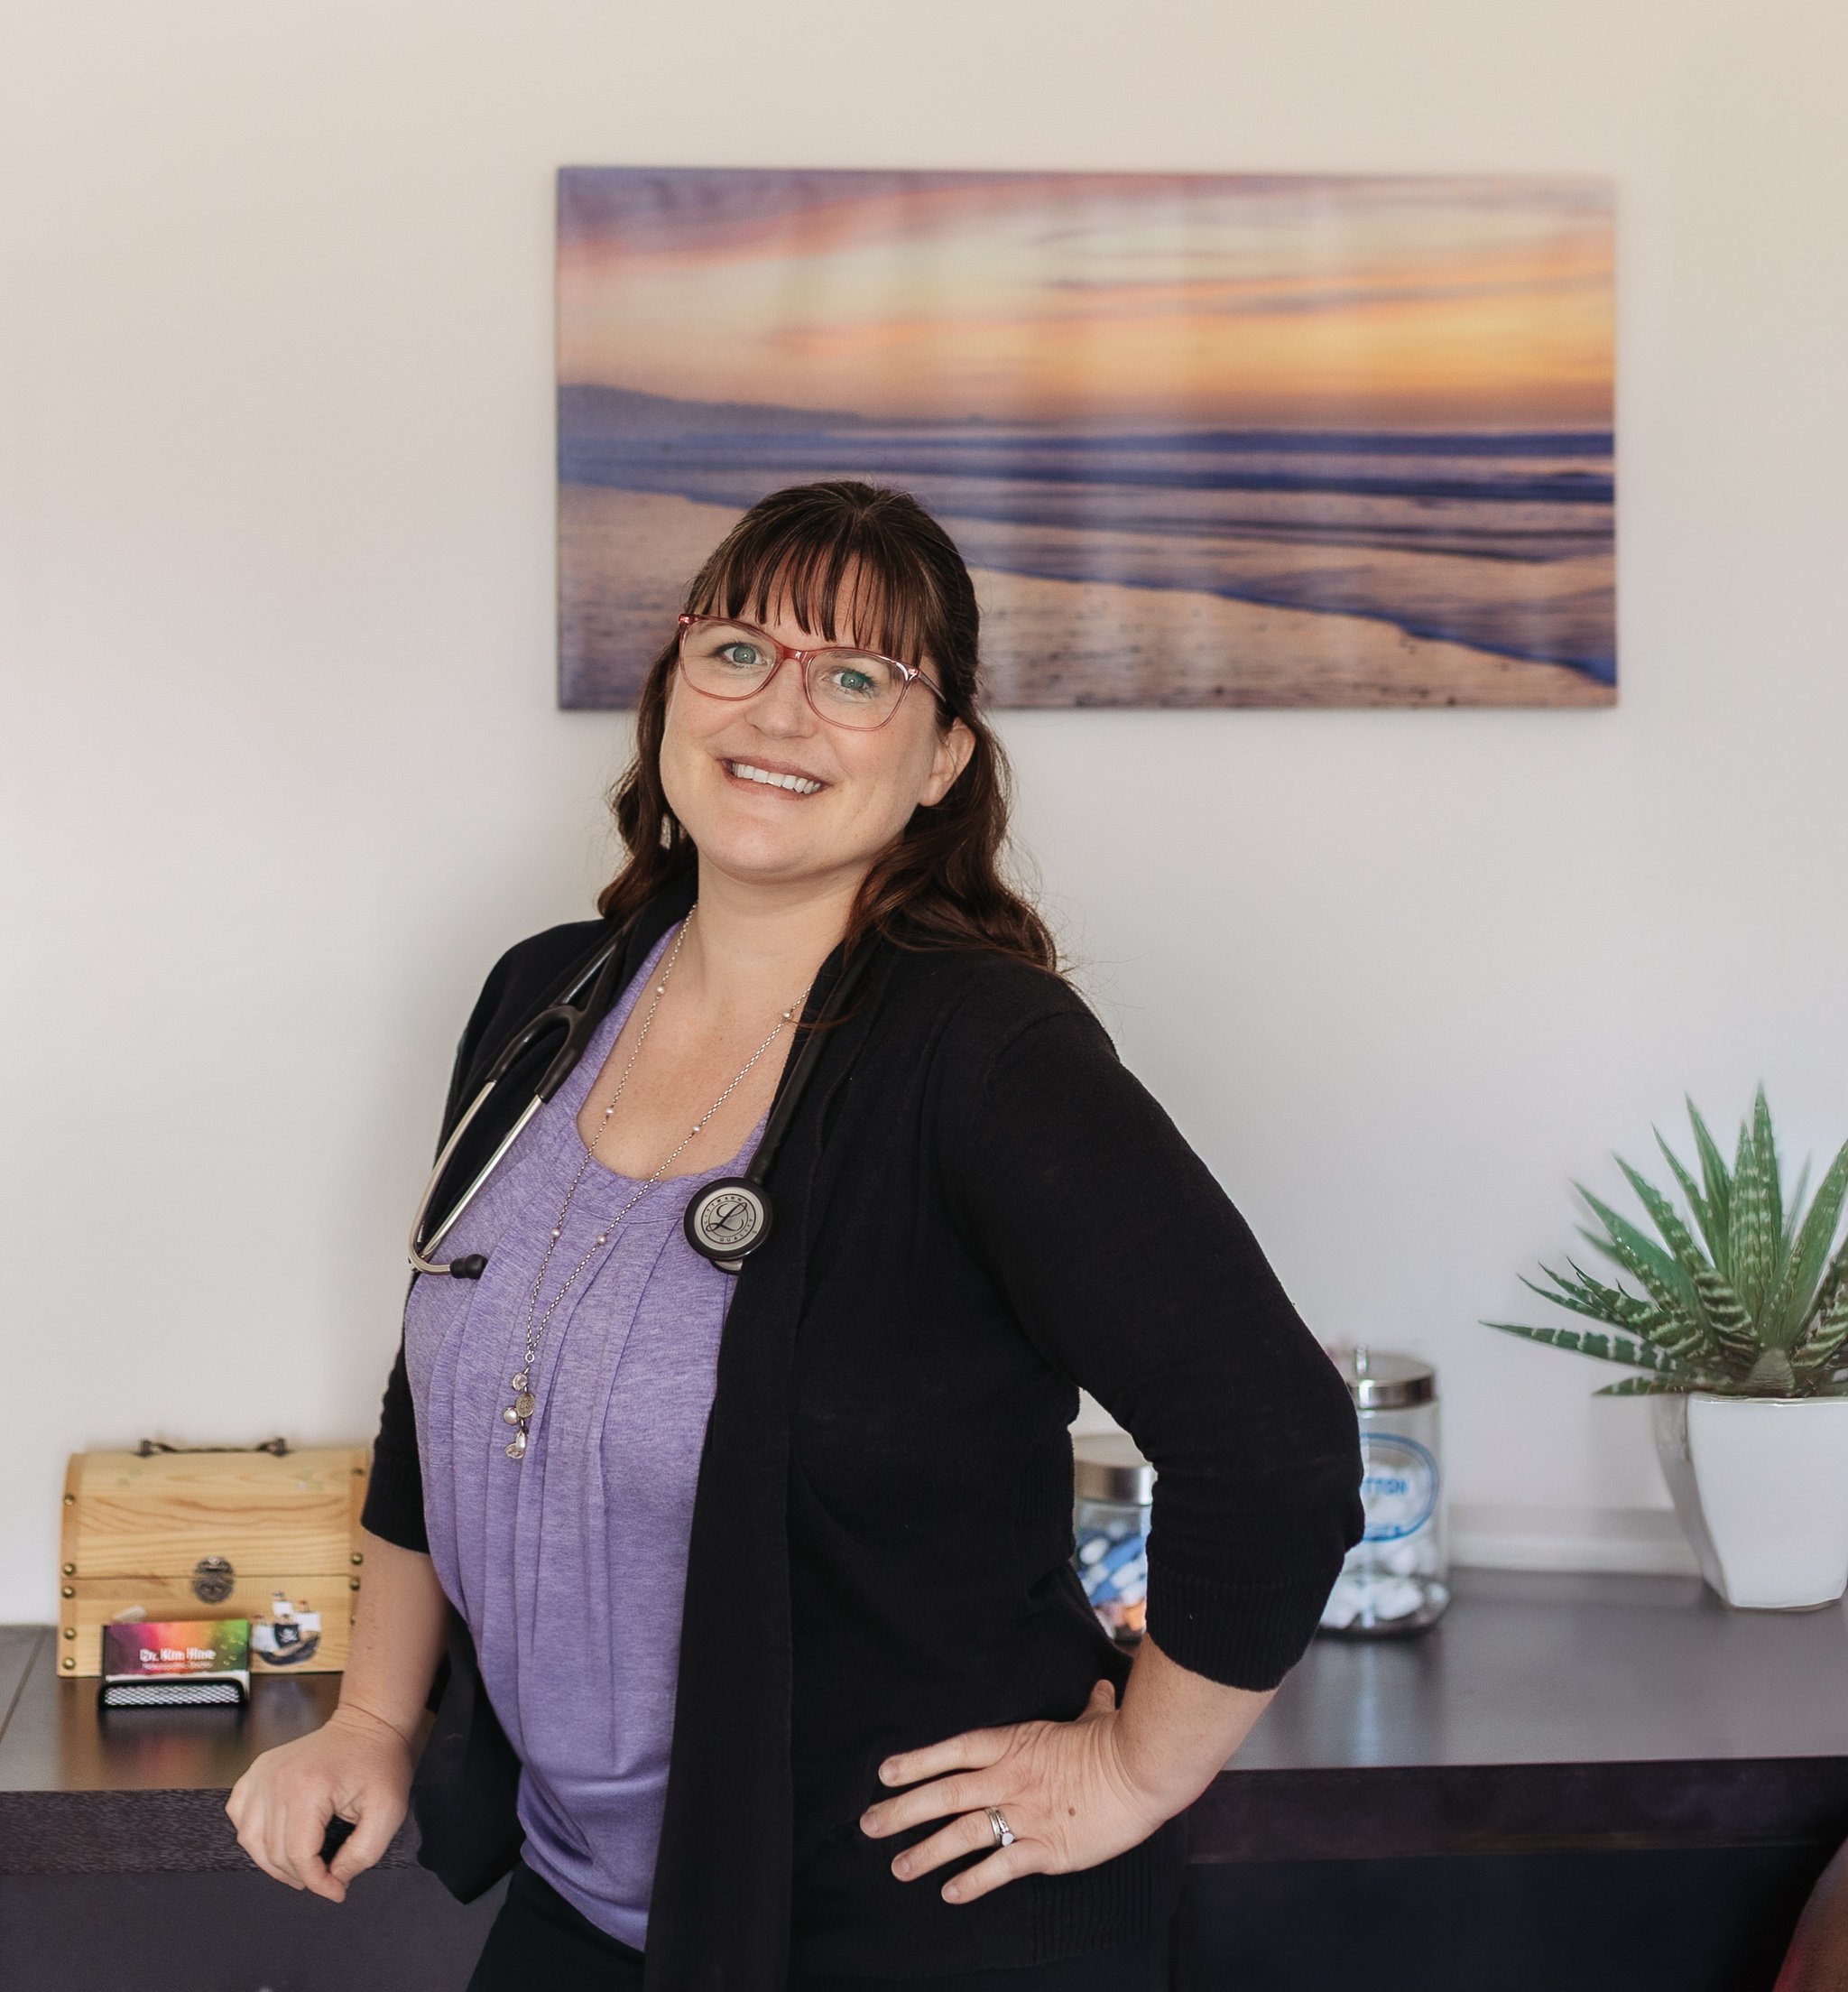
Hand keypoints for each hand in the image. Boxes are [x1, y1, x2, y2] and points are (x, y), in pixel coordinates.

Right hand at [226, 1702, 412, 1901]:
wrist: (368, 1724)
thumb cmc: (380, 1764)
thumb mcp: (388, 1811)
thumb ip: (363, 1854)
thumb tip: (334, 1879)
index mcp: (309, 1788)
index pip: (299, 1855)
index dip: (318, 1882)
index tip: (338, 1890)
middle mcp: (276, 1779)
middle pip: (275, 1851)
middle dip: (302, 1875)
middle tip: (327, 1877)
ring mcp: (262, 1773)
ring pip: (251, 1839)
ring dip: (274, 1863)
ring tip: (303, 1867)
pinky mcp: (257, 1771)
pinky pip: (239, 1815)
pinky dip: (253, 1836)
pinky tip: (276, 1840)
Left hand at [858, 1679, 1168, 1904]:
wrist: (1144, 1768)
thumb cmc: (1119, 1739)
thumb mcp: (1095, 1718)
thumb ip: (1089, 1707)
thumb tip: (1100, 1689)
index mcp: (1015, 1744)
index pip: (953, 1751)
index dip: (916, 1762)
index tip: (883, 1774)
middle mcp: (1011, 1779)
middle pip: (945, 1794)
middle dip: (903, 1810)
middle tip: (869, 1825)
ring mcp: (1026, 1814)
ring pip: (963, 1833)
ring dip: (927, 1852)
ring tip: (899, 1868)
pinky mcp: (1047, 1847)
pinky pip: (1001, 1867)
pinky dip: (973, 1881)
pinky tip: (950, 1893)